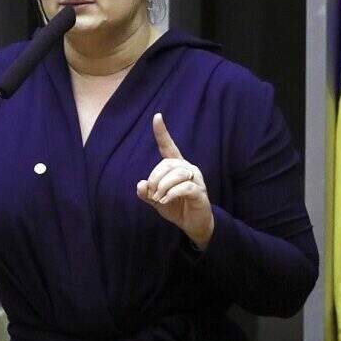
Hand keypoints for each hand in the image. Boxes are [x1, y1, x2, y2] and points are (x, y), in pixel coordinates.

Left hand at [136, 113, 214, 249]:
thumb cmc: (175, 207)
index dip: (162, 132)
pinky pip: (185, 187)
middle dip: (156, 178)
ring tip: (159, 199)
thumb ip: (146, 192)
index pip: (168, 146)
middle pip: (168, 164)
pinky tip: (165, 201)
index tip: (157, 116)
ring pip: (178, 174)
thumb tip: (140, 184)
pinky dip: (172, 194)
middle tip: (152, 193)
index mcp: (175, 166)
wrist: (193, 224)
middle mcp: (187, 168)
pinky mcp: (200, 191)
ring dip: (163, 186)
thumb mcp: (155, 200)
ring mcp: (196, 179)